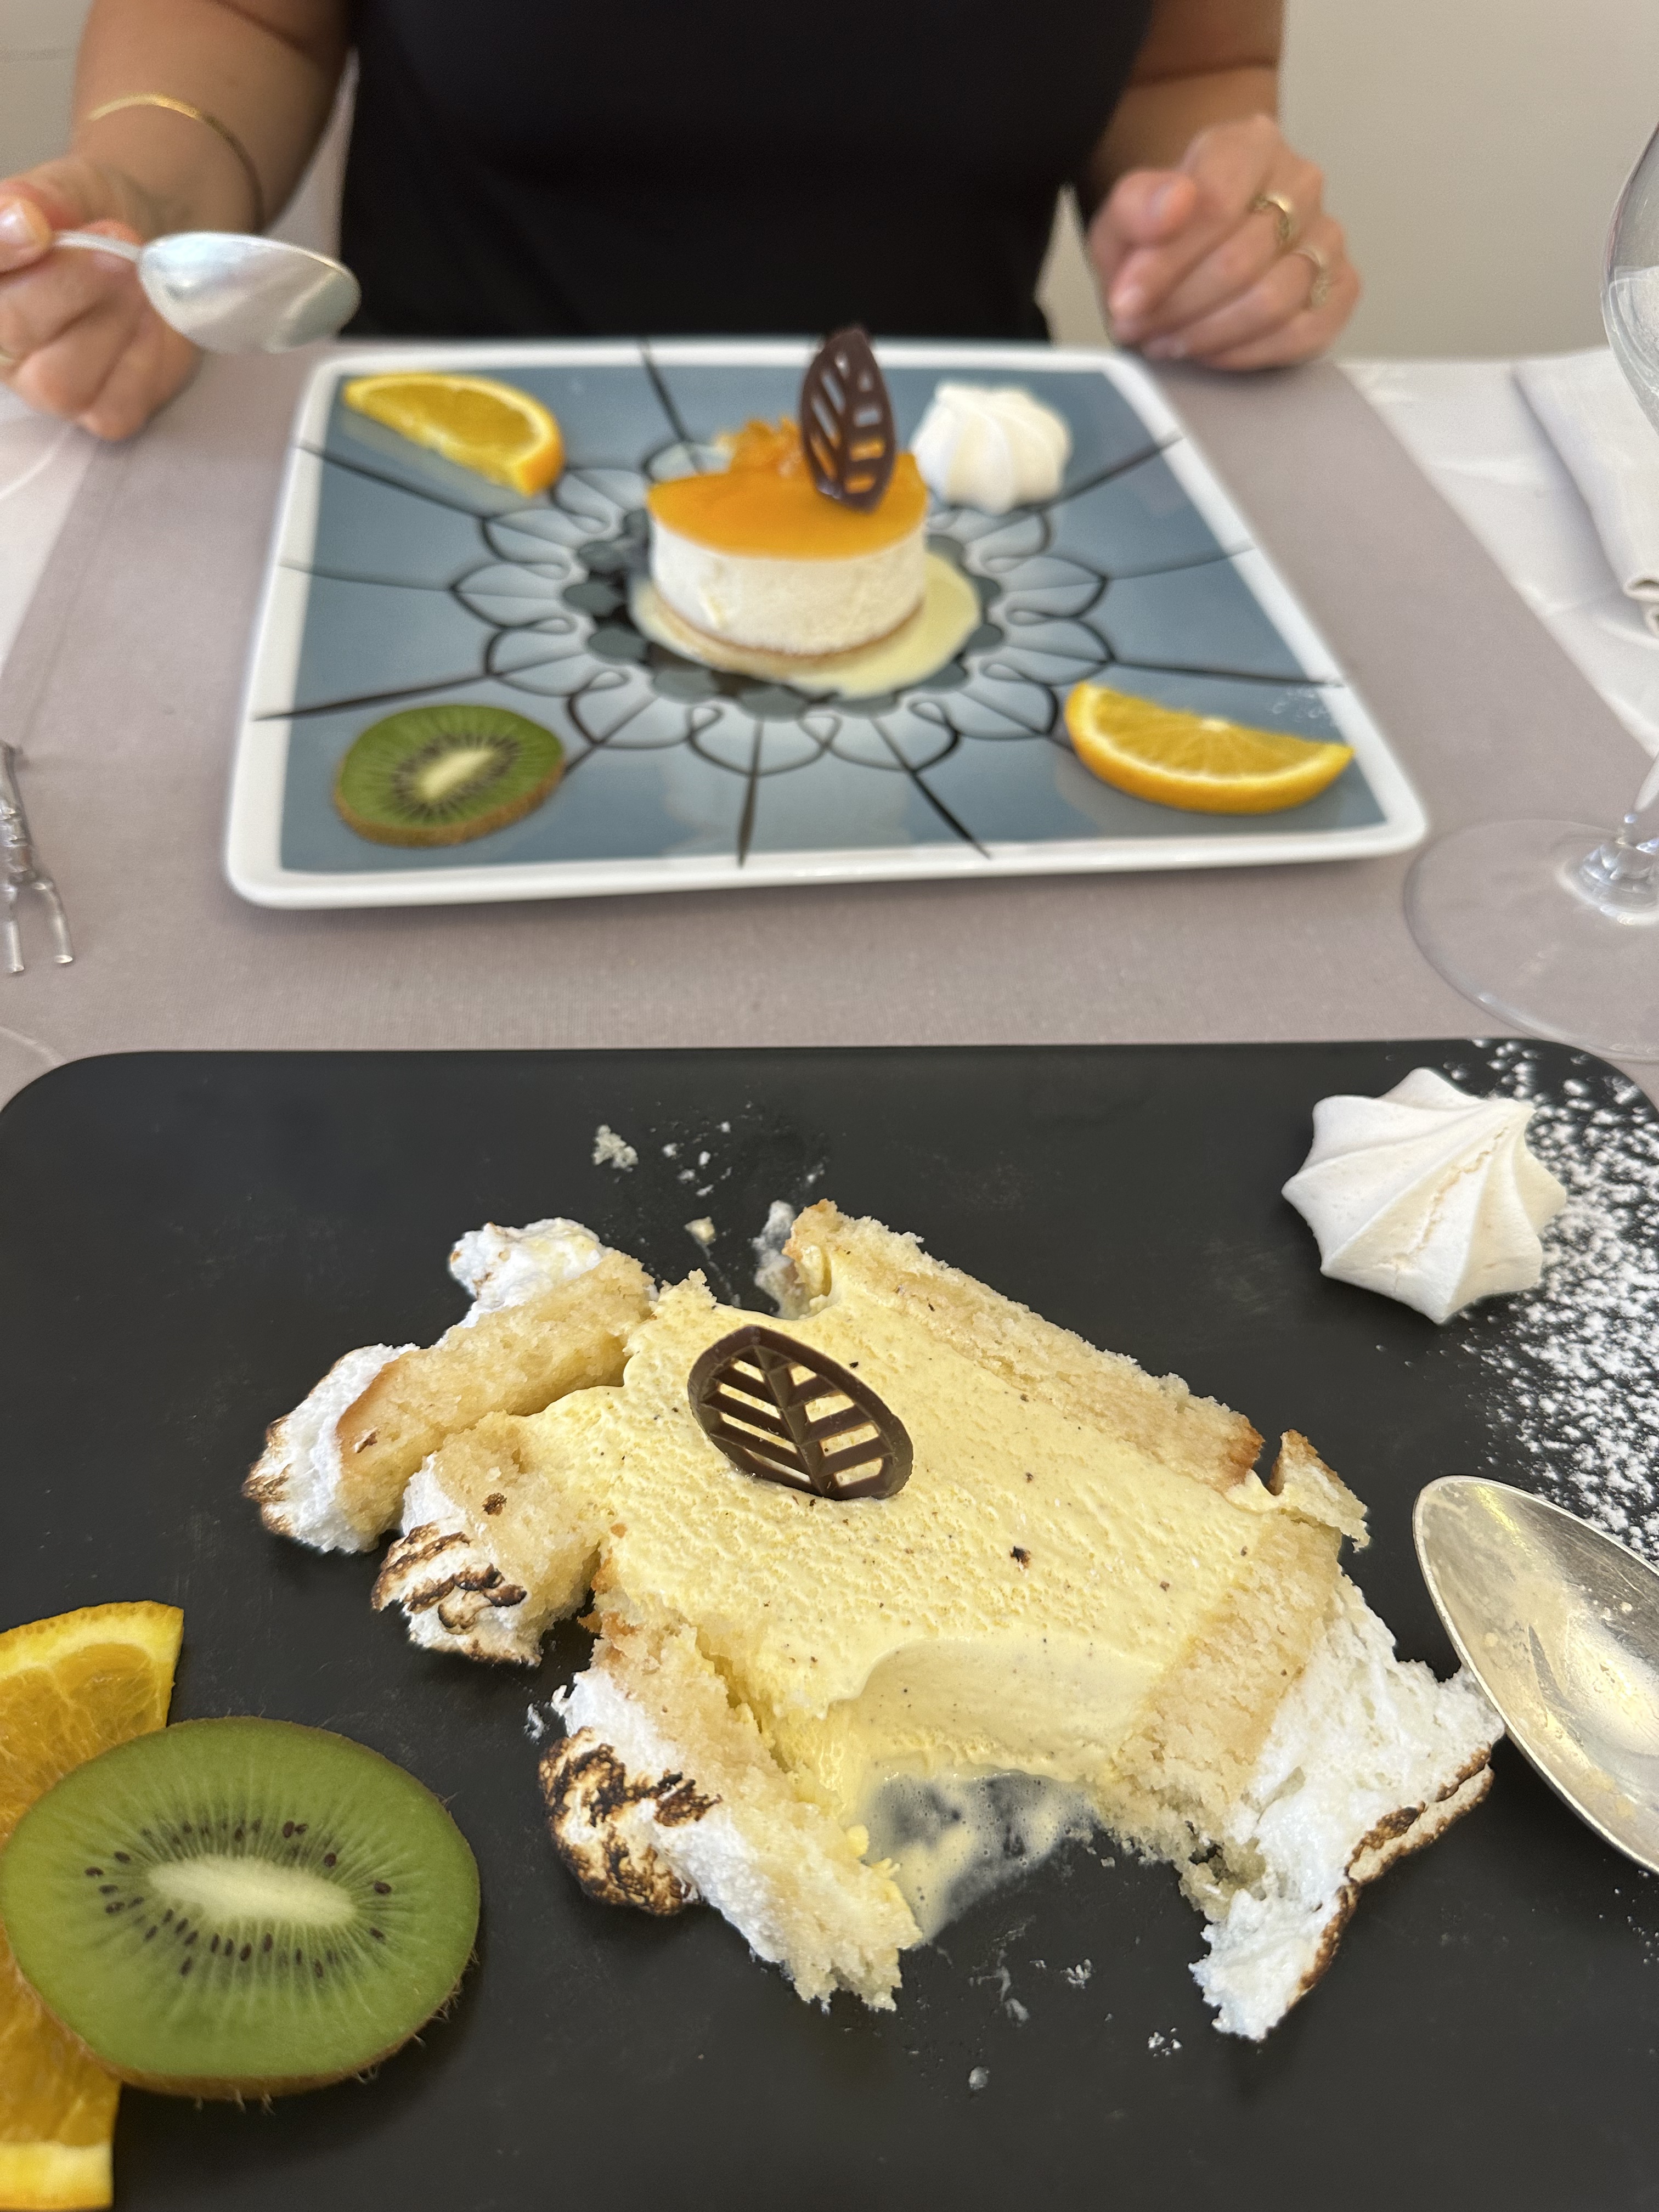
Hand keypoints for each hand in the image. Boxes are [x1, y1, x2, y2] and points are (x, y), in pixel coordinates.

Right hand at [0, 156, 197, 439]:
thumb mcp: (64, 188)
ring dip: (110, 323)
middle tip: (117, 247)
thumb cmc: (91, 216)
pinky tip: (150, 321)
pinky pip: (114, 407)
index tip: (34, 226)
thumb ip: (37, 198)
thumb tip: (22, 214)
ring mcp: (46, 387)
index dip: (1, 250)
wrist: (150, 244)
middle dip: (70, 284)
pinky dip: (140, 361)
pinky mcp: (101, 413)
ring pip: (62, 381)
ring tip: (139, 281)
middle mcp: (1, 343)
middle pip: (13, 329)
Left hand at [1088, 114, 1357, 370]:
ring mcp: (1328, 237)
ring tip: (1165, 340)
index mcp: (1252, 145)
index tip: (1125, 301)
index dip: (1165, 264)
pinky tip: (1209, 352)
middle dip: (1178, 307)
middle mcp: (1301, 184)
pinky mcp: (1341, 289)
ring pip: (1272, 301)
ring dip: (1207, 334)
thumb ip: (1136, 205)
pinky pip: (1301, 333)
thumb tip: (1174, 204)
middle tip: (1139, 328)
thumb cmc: (1161, 235)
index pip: (1216, 204)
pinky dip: (1246, 353)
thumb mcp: (1124, 217)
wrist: (1189, 256)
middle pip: (1240, 261)